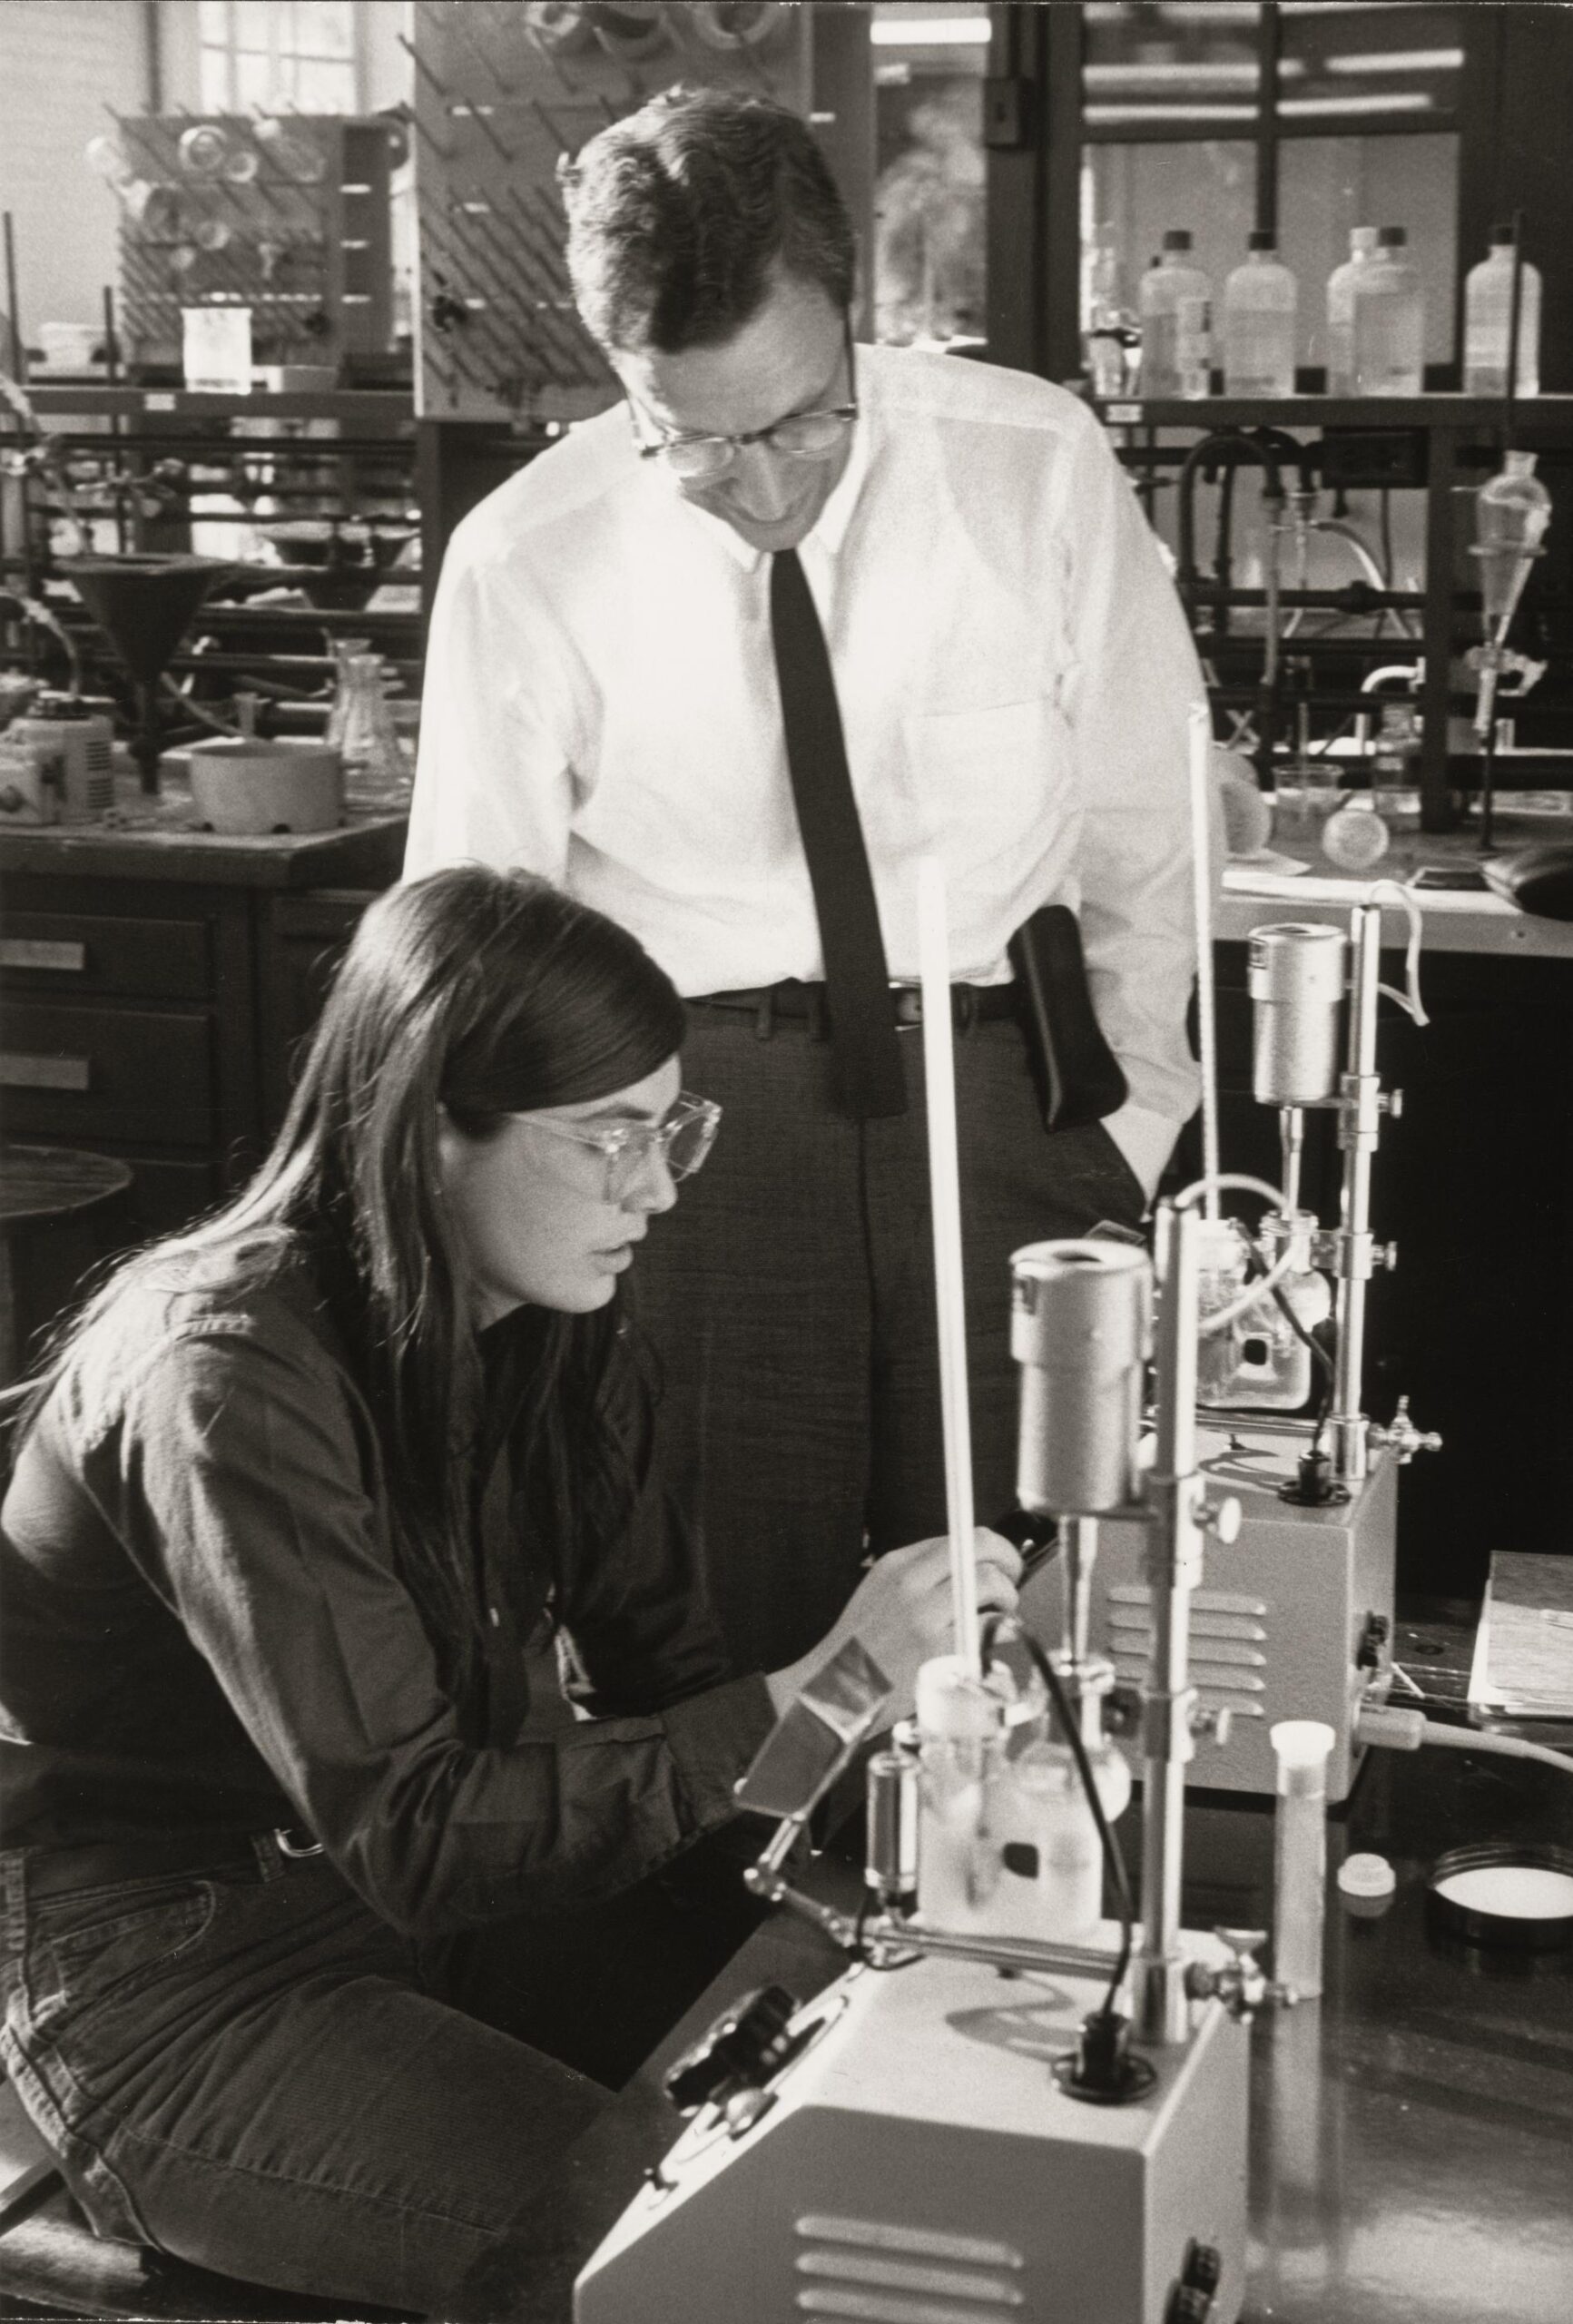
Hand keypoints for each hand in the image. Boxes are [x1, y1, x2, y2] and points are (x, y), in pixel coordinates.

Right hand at [765, 1531, 1021, 1721]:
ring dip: (1007, 1600)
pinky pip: (988, 1628)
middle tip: (1011, 1584)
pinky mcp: (939, 1651)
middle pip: (983, 1549)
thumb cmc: (862, 1648)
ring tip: (997, 1618)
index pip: (963, 1535)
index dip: (994, 1547)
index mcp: (897, 1565)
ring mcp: (926, 1616)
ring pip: (992, 1584)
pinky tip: (985, 1644)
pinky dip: (997, 1633)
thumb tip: (971, 1567)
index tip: (1002, 1562)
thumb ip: (921, 1576)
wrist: (833, 1690)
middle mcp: (912, 1583)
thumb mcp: (880, 1592)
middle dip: (1009, 1564)